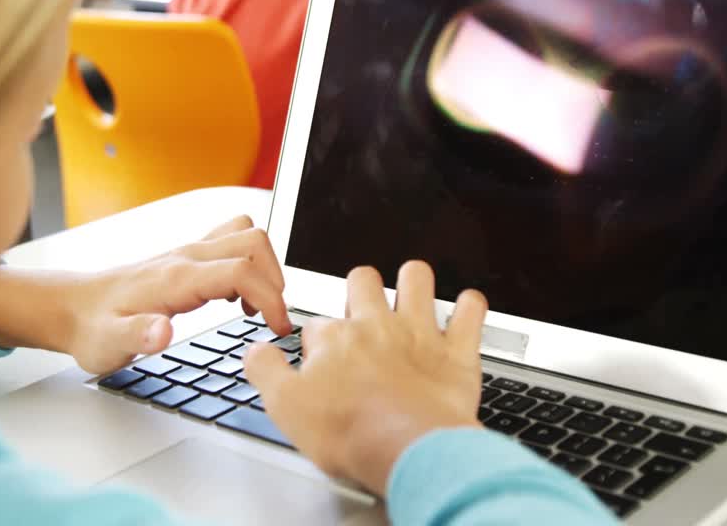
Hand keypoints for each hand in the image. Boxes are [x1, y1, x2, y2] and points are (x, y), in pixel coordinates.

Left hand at [0, 215, 289, 374]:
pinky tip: (235, 296)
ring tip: (254, 306)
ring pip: (246, 234)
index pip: (241, 271)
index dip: (270, 297)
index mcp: (175, 277)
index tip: (276, 328)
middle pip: (253, 242)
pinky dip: (249, 263)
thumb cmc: (90, 327)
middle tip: (270, 319)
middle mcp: (186, 256)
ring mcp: (188, 251)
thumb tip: (162, 332)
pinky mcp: (187, 255)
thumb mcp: (108, 344)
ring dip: (264, 267)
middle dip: (275, 280)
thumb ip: (136, 336)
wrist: (70, 307)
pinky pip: (231, 240)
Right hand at [244, 261, 486, 495]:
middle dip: (361, 288)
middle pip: (363, 280)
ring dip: (414, 281)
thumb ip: (266, 372)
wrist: (407, 449)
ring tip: (411, 295)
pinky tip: (465, 311)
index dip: (317, 341)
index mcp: (335, 339)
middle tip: (362, 310)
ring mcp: (420, 333)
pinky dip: (470, 305)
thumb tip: (254, 352)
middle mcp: (376, 325)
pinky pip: (471, 308)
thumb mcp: (285, 408)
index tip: (320, 360)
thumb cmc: (351, 433)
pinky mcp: (457, 350)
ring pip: (417, 277)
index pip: (318, 324)